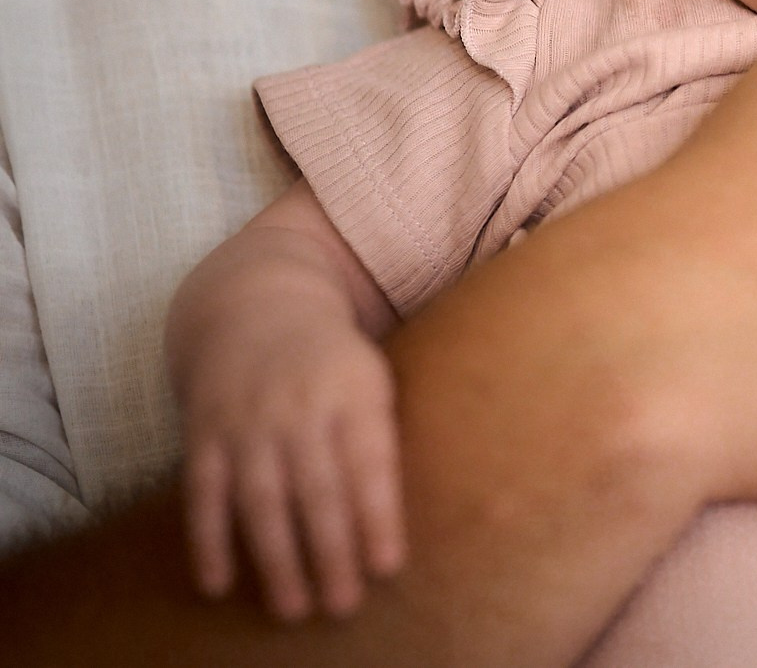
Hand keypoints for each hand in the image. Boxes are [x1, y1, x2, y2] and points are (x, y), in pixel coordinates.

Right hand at [178, 313, 404, 620]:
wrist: (256, 306)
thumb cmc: (332, 361)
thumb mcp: (372, 378)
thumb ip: (380, 438)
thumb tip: (394, 517)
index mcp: (353, 392)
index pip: (368, 463)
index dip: (377, 516)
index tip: (388, 567)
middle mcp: (298, 406)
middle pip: (317, 489)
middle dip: (331, 551)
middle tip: (343, 604)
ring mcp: (247, 421)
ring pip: (261, 499)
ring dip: (276, 559)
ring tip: (294, 609)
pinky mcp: (204, 434)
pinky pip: (203, 494)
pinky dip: (208, 540)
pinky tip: (218, 584)